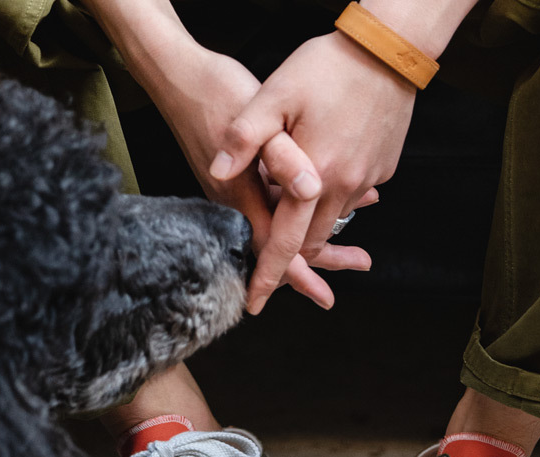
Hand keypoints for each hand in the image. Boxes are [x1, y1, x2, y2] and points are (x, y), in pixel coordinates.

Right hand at [84, 0, 368, 309]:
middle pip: (282, 249)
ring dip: (319, 239)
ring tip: (353, 245)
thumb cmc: (216, 94)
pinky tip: (334, 201)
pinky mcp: (240, 182)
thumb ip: (282, 157)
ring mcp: (236, 196)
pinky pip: (276, 209)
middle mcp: (236, 204)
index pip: (274, 249)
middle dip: (322, 261)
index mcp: (242, 196)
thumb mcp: (253, 119)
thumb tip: (310, 187)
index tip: (324, 296)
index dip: (301, 275)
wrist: (179, 78)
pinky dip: (306, 214)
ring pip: (281, 231)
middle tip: (359, 262)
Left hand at [210, 31, 416, 312]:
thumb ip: (245, 137)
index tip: (254, 304)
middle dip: (296, 257)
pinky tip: (328, 170)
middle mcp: (344, 186)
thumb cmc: (327, 66)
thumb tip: (218, 171)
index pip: (286, 242)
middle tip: (284, 268)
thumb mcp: (275, 94)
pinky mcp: (381, 166)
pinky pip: (352, 194)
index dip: (267, 275)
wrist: (389, 46)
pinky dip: (336, 195)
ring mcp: (367, 178)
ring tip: (305, 209)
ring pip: (332, 218)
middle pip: (312, 239)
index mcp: (314, 178)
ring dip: (317, 224)